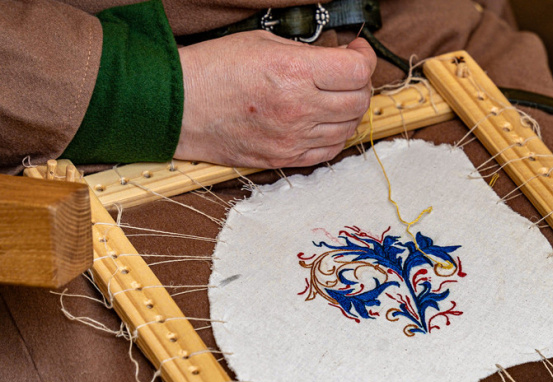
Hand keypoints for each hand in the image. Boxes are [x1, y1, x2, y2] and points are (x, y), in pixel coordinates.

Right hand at [174, 31, 375, 167]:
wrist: (179, 106)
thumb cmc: (214, 70)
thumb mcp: (264, 43)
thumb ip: (306, 54)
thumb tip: (336, 61)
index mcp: (294, 72)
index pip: (357, 70)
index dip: (365, 57)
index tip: (357, 51)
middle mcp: (298, 108)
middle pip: (358, 100)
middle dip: (360, 83)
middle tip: (347, 74)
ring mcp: (292, 137)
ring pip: (348, 128)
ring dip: (349, 111)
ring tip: (334, 97)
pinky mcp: (284, 158)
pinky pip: (328, 151)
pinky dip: (335, 135)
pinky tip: (324, 121)